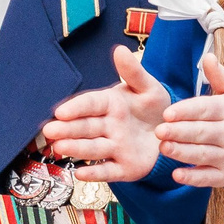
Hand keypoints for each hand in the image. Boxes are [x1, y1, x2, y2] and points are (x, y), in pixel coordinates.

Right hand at [42, 46, 170, 181]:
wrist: (174, 132)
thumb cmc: (156, 107)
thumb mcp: (148, 87)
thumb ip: (133, 72)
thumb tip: (120, 49)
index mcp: (110, 104)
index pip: (90, 104)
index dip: (76, 108)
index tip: (61, 111)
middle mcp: (108, 127)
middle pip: (85, 128)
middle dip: (67, 130)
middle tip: (49, 131)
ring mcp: (115, 148)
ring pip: (93, 148)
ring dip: (76, 148)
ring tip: (59, 148)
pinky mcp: (124, 168)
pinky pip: (108, 171)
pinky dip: (95, 173)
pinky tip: (80, 174)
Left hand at [154, 51, 223, 187]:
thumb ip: (220, 76)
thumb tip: (207, 56)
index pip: (207, 109)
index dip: (186, 111)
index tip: (167, 113)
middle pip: (202, 133)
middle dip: (180, 132)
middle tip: (159, 131)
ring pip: (203, 155)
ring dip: (182, 153)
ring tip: (163, 148)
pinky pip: (208, 178)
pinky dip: (193, 178)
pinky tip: (177, 175)